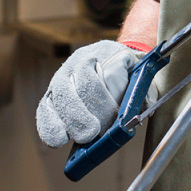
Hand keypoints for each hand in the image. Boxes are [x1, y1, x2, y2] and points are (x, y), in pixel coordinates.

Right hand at [36, 40, 156, 147]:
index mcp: (110, 52)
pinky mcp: (51, 91)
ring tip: (83, 138)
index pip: (111, 73)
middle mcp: (84, 59)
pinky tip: (59, 139)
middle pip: (85, 83)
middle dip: (92, 110)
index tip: (117, 116)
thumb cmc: (128, 73)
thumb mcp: (142, 76)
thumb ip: (144, 92)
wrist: (112, 58)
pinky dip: (50, 124)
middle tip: (96, 132)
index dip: (113, 97)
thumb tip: (138, 113)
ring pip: (63, 94)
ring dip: (73, 119)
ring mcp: (64, 74)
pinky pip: (46, 107)